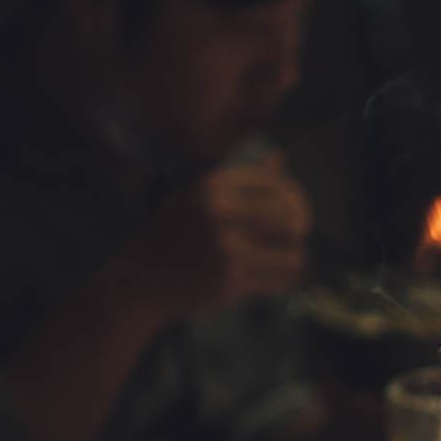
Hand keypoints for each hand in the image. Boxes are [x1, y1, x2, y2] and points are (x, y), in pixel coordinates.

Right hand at [128, 152, 310, 314]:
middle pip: (290, 216)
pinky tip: (275, 278)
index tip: (297, 212)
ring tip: (285, 260)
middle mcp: (220, 213)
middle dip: (300, 227)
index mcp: (213, 186)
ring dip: (294, 258)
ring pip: (293, 252)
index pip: (277, 185)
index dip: (296, 198)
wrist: (141, 278)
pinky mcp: (231, 281)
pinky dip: (284, 280)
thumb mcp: (200, 197)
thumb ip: (243, 180)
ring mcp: (226, 249)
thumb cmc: (176, 235)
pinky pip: (280, 280)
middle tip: (295, 236)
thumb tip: (280, 159)